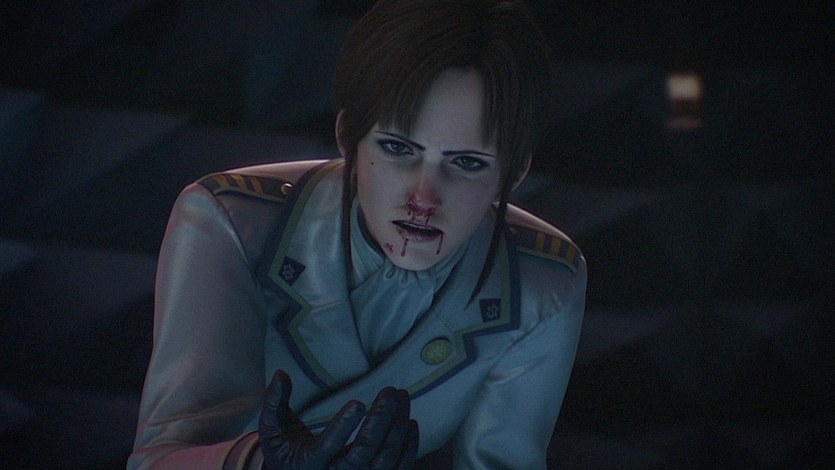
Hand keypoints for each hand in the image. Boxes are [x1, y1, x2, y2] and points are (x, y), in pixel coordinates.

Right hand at [259, 369, 418, 469]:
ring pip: (383, 461)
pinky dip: (407, 449)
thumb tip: (280, 374)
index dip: (342, 427)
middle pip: (362, 454)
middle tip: (390, 392)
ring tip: (402, 397)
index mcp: (308, 464)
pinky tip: (410, 422)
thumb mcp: (273, 429)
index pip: (327, 447)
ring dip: (396, 428)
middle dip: (380, 422)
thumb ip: (273, 402)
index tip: (358, 403)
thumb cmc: (285, 451)